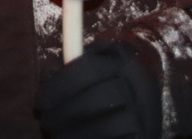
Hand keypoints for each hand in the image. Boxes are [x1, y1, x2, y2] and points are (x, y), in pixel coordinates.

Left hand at [36, 41, 162, 138]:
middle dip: (64, 114)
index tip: (39, 103)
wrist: (151, 107)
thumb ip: (73, 65)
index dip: (58, 86)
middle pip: (98, 99)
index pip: (89, 69)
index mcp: (126, 61)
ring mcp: (148, 116)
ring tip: (56, 135)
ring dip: (73, 134)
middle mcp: (142, 86)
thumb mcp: (97, 65)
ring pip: (105, 128)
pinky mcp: (146, 137)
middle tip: (46, 122)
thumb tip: (48, 76)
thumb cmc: (112, 83)